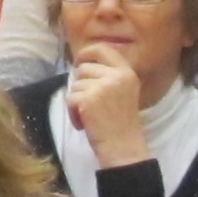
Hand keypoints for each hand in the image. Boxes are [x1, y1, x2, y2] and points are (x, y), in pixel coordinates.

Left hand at [68, 43, 150, 167]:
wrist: (123, 148)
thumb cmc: (120, 123)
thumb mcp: (122, 92)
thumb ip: (109, 76)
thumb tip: (81, 65)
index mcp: (127, 72)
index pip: (103, 48)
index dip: (86, 53)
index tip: (78, 63)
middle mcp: (117, 75)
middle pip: (84, 68)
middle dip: (81, 85)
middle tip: (89, 103)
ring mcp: (103, 86)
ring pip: (75, 84)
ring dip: (77, 101)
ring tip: (90, 116)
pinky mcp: (89, 99)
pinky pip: (70, 98)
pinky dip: (73, 113)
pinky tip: (84, 123)